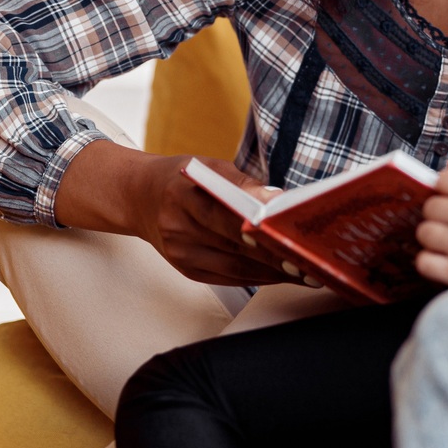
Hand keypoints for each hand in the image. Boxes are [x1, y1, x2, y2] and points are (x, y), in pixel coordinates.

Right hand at [54, 142, 301, 286]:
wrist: (138, 197)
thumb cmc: (182, 178)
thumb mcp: (211, 168)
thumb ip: (245, 185)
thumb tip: (279, 200)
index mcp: (185, 195)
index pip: (228, 218)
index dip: (259, 233)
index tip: (289, 240)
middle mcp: (179, 228)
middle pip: (235, 249)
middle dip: (275, 258)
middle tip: (309, 263)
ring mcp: (180, 253)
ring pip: (234, 270)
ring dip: (272, 274)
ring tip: (303, 273)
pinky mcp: (185, 270)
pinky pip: (227, 279)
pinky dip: (256, 278)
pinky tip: (279, 276)